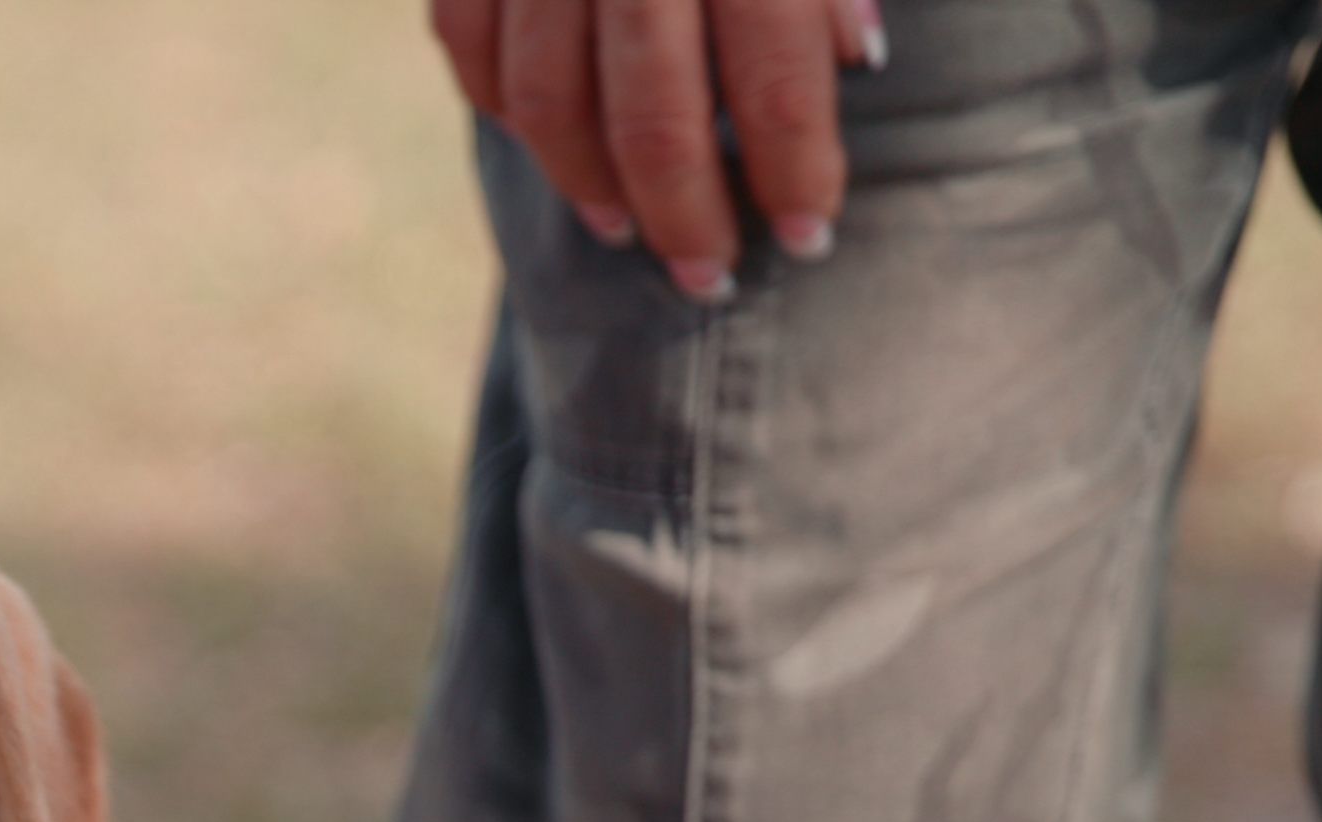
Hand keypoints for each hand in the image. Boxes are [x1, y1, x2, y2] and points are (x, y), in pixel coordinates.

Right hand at [434, 0, 878, 299]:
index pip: (775, 77)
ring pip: (547, 100)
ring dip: (586, 182)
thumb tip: (854, 59)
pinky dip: (501, 105)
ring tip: (623, 229)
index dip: (796, 172)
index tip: (809, 237)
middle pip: (655, 118)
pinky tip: (548, 141)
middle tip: (708, 275)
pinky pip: (467, 46)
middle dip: (686, 215)